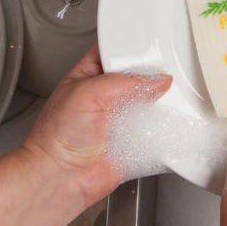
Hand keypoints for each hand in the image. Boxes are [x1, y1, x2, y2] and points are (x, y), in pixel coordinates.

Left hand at [21, 44, 171, 207]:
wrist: (59, 178)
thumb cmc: (56, 136)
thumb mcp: (89, 92)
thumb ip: (126, 82)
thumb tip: (157, 81)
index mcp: (90, 74)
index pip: (116, 52)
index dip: (134, 48)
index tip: (153, 48)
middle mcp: (107, 95)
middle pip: (138, 76)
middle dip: (152, 75)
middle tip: (165, 72)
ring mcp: (121, 117)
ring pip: (150, 101)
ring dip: (160, 100)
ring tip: (170, 96)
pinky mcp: (133, 139)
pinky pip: (155, 128)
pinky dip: (164, 125)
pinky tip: (169, 119)